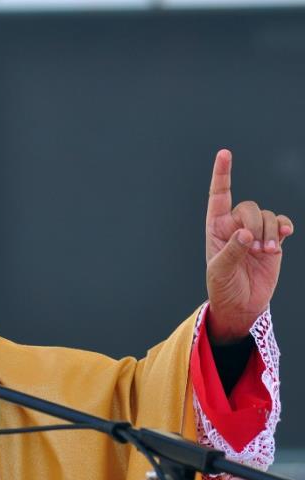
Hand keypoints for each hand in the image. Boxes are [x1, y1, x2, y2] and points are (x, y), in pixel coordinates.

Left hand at [206, 149, 293, 342]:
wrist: (242, 304)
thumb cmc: (223, 286)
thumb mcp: (220, 271)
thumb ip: (231, 251)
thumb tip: (245, 233)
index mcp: (216, 227)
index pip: (219, 196)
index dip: (222, 174)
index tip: (225, 153)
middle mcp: (235, 225)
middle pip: (250, 207)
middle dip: (256, 223)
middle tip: (255, 248)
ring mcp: (255, 232)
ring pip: (269, 216)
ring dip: (271, 232)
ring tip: (266, 253)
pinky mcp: (272, 241)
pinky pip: (282, 224)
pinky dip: (285, 228)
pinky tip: (284, 237)